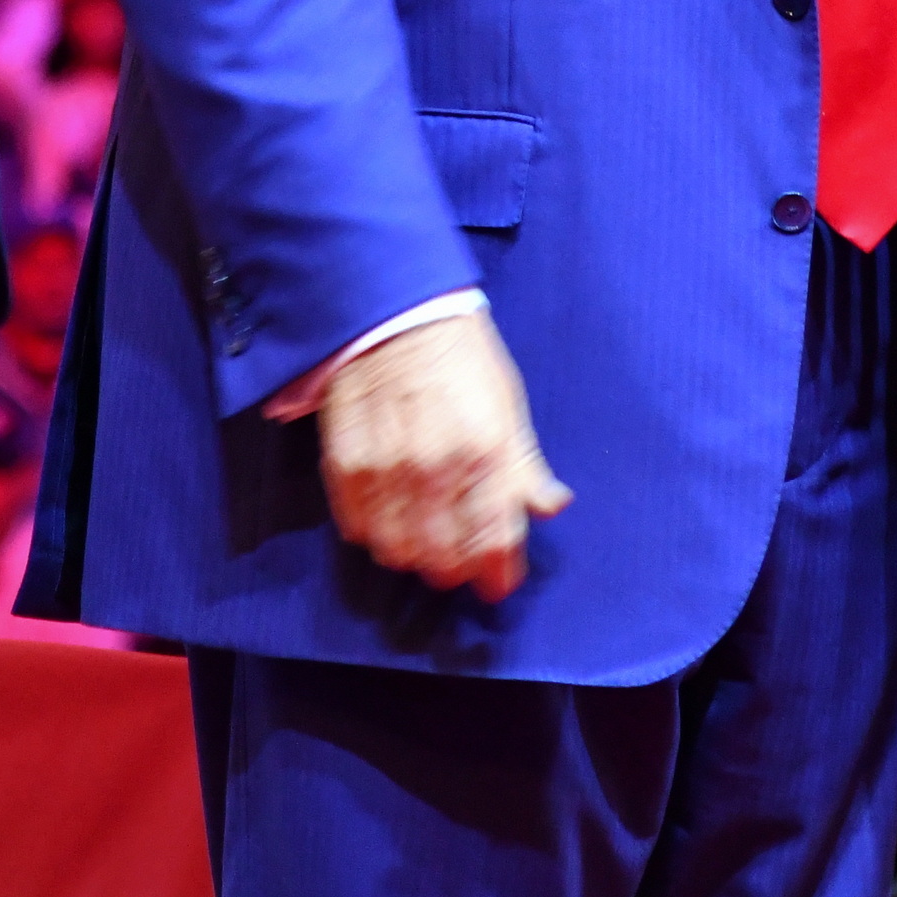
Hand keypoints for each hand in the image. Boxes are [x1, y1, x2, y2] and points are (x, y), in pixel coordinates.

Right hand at [315, 305, 570, 602]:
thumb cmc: (462, 359)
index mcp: (485, 453)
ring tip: (424, 537)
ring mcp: (385, 471)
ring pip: (400, 553)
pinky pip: (360, 530)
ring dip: (415, 555)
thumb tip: (551, 508)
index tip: (498, 583)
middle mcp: (435, 470)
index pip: (494, 542)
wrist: (394, 314)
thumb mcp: (508, 407)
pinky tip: (390, 514)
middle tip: (460, 556)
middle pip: (444, 560)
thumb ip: (526, 466)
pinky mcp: (345, 466)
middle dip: (457, 567)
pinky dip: (376, 533)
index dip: (498, 574)